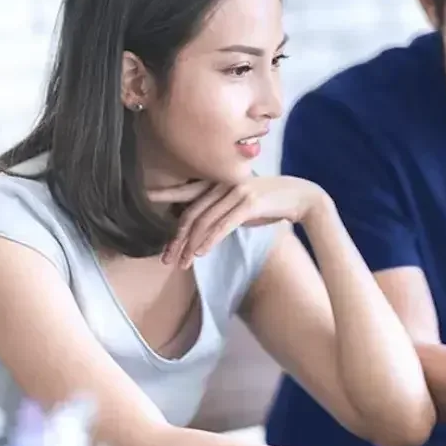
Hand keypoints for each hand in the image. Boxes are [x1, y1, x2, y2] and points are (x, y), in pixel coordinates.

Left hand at [147, 176, 327, 267]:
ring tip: (181, 264)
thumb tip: (202, 228)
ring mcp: (236, 191)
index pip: (185, 191)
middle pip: (191, 213)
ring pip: (204, 221)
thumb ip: (221, 210)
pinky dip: (210, 240)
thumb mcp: (241, 205)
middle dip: (176, 238)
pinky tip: (200, 253)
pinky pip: (223, 224)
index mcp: (219, 181)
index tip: (143, 200)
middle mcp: (224, 183)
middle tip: (166, 259)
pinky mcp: (249, 202)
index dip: (163, 196)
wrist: (302, 197)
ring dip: (190, 246)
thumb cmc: (271, 203)